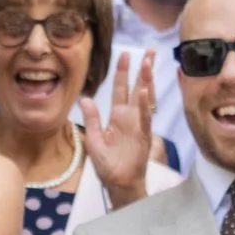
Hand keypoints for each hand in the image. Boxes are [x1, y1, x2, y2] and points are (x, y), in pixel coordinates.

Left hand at [81, 49, 154, 208]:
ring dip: (146, 81)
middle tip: (148, 50)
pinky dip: (144, 105)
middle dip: (142, 69)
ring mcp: (139, 126)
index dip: (122, 71)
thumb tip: (85, 98)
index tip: (125, 53)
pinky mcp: (143, 137)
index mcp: (117, 116)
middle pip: (137, 88)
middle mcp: (130, 117)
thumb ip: (92, 119)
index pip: (120, 88)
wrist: (118, 184)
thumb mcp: (94, 140)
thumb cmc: (108, 165)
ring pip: (144, 99)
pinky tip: (144, 91)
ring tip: (147, 63)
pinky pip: (144, 119)